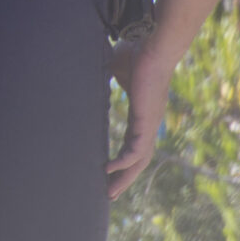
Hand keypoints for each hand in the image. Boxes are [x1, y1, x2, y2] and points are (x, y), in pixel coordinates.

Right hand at [106, 39, 174, 198]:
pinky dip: (124, 162)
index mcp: (140, 114)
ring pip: (138, 160)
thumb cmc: (136, 52)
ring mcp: (149, 124)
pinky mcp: (146, 121)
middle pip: (137, 159)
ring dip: (125, 178)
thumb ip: (106, 76)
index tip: (108, 171)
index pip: (131, 144)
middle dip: (124, 178)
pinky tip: (109, 169)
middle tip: (109, 194)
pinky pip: (136, 149)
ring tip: (110, 192)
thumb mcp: (114, 69)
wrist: (152, 46)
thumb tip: (87, 70)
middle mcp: (147, 123)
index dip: (121, 159)